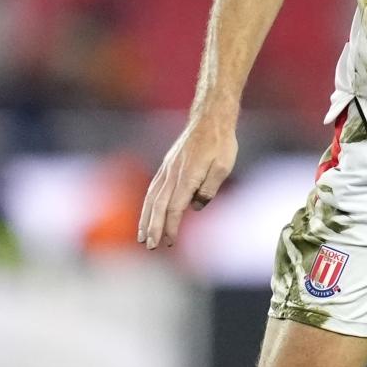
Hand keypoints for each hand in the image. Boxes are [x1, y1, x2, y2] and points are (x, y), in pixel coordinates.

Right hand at [138, 114, 237, 249]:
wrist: (210, 119)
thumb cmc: (221, 143)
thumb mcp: (224, 166)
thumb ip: (209, 187)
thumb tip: (196, 206)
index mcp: (188, 176)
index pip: (175, 207)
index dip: (171, 226)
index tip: (170, 242)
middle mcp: (173, 174)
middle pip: (159, 206)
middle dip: (154, 228)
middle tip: (150, 246)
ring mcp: (167, 169)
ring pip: (152, 198)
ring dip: (146, 218)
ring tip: (143, 236)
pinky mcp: (167, 166)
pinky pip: (154, 188)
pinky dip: (148, 204)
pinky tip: (147, 214)